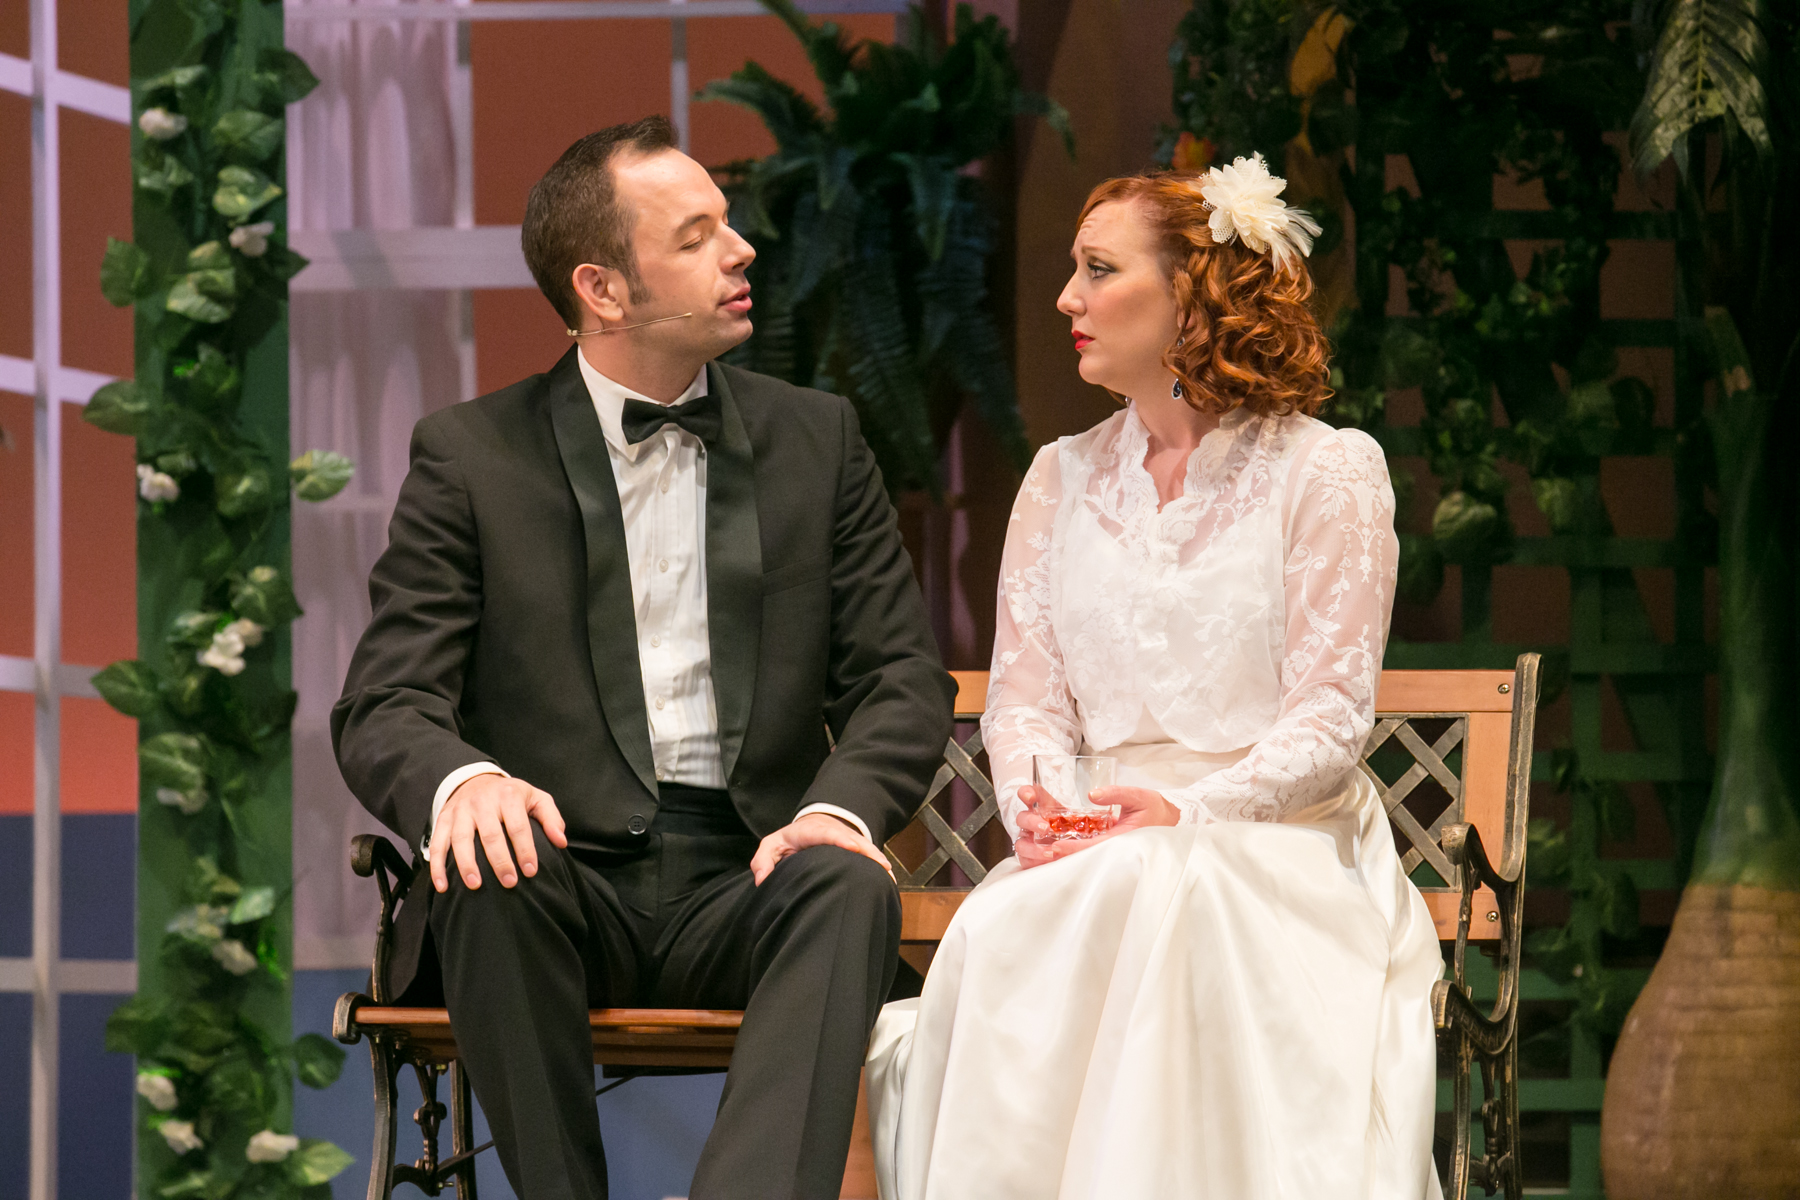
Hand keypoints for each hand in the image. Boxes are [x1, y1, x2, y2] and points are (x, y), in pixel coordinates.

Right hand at [430, 773, 568, 892]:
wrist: (474, 779)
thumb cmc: (510, 795)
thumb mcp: (535, 797)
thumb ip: (551, 818)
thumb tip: (561, 842)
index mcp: (508, 796)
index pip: (518, 826)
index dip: (525, 850)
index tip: (531, 871)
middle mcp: (482, 802)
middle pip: (490, 834)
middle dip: (499, 861)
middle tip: (509, 883)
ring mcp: (460, 811)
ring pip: (461, 839)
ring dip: (466, 864)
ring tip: (475, 885)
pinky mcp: (443, 819)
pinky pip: (437, 843)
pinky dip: (437, 866)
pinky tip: (442, 886)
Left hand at [750, 812, 894, 886]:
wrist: (809, 826)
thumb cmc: (788, 841)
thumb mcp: (771, 846)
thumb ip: (763, 861)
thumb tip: (762, 880)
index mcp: (809, 832)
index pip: (826, 834)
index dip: (840, 839)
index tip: (852, 847)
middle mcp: (832, 831)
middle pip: (852, 838)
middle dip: (867, 850)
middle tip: (881, 865)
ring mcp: (846, 837)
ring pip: (864, 845)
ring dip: (876, 858)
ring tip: (888, 874)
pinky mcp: (855, 844)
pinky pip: (868, 853)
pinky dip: (879, 863)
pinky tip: (889, 877)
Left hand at [1013, 784, 1178, 868]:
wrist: (1171, 822)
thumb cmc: (1156, 810)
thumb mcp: (1140, 796)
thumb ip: (1117, 793)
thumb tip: (1092, 793)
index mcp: (1122, 840)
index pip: (1092, 847)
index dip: (1072, 848)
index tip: (1055, 846)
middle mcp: (1115, 849)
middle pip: (1084, 856)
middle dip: (1063, 855)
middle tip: (1040, 851)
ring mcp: (1113, 851)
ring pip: (1086, 856)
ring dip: (1066, 854)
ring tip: (1043, 850)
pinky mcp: (1111, 849)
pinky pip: (1091, 851)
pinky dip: (1075, 850)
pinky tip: (1059, 845)